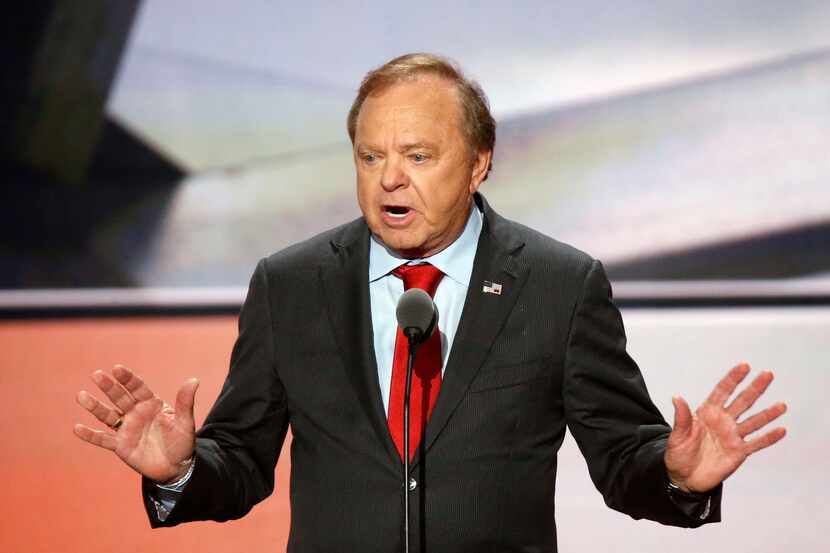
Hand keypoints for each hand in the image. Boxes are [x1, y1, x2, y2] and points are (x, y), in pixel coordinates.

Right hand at [74, 364, 198, 483]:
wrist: (176, 467)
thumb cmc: (182, 442)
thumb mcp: (185, 422)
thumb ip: (185, 402)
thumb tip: (194, 380)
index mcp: (152, 405)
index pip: (137, 388)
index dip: (128, 378)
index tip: (117, 368)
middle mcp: (136, 414)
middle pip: (120, 398)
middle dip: (109, 387)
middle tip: (96, 375)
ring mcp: (127, 429)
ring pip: (107, 415)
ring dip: (95, 406)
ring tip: (81, 396)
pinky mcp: (120, 445)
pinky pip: (103, 439)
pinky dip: (90, 435)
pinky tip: (76, 428)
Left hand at [665, 363, 786, 492]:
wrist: (684, 477)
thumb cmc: (678, 453)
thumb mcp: (677, 435)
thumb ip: (681, 417)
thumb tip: (677, 397)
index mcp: (707, 413)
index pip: (722, 391)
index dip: (733, 379)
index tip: (744, 366)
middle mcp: (723, 421)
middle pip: (742, 401)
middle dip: (754, 388)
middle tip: (768, 374)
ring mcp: (732, 436)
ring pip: (753, 421)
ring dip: (768, 414)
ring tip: (781, 405)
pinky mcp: (739, 452)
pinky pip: (756, 443)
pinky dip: (769, 438)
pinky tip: (781, 430)